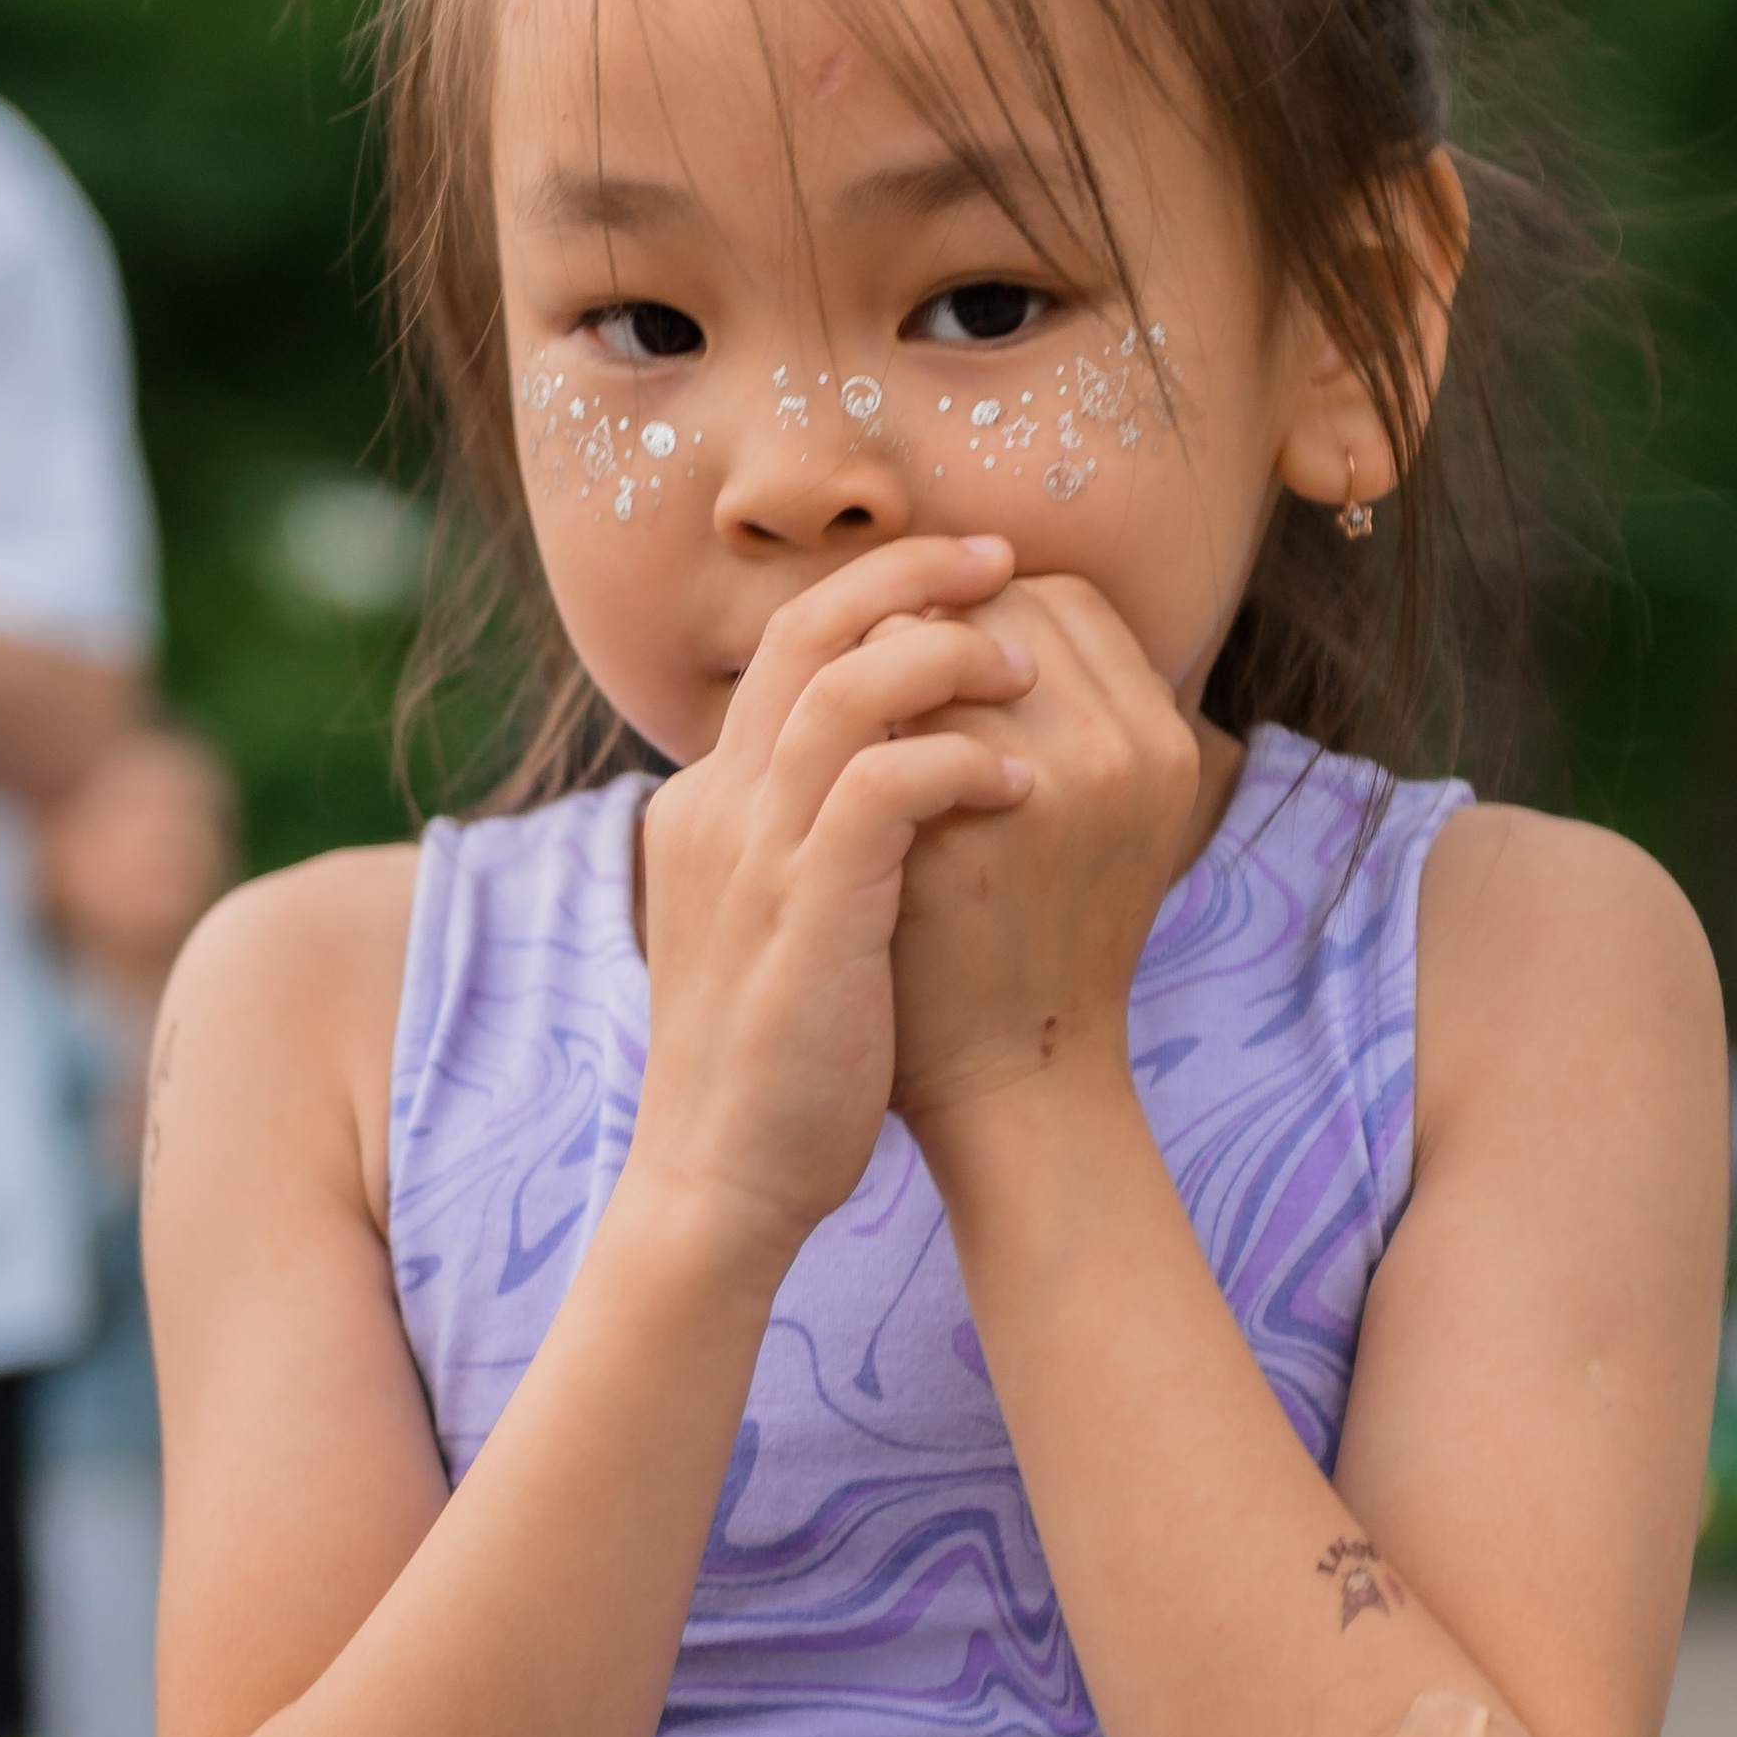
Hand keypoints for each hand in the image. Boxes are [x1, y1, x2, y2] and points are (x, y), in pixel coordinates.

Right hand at [622, 536, 1034, 1270]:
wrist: (722, 1180)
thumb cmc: (780, 1062)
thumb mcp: (782, 923)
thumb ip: (816, 843)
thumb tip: (904, 777)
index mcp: (710, 801)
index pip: (786, 647)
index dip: (876, 592)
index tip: (966, 573)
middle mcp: (717, 807)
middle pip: (804, 632)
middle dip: (912, 577)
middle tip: (1005, 556)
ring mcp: (753, 856)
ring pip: (843, 690)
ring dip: (945, 657)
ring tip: (1026, 670)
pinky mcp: (804, 912)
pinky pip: (883, 787)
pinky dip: (959, 764)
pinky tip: (1023, 785)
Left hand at [888, 572, 1200, 1147]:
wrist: (1008, 1082)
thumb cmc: (1023, 947)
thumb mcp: (1082, 821)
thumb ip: (1047, 719)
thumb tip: (944, 606)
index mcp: (1162, 742)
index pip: (1060, 597)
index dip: (985, 607)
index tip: (933, 654)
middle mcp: (1124, 750)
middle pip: (1004, 605)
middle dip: (933, 626)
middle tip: (887, 688)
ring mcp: (1054, 785)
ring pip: (938, 645)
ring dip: (888, 672)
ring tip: (858, 735)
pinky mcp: (968, 827)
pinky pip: (888, 715)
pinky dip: (859, 726)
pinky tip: (832, 774)